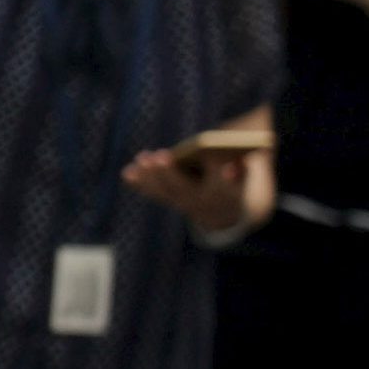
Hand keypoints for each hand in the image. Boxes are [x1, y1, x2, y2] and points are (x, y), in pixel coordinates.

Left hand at [120, 141, 249, 227]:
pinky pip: (154, 193)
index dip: (227, 175)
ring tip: (142, 158)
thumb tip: (232, 166)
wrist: (222, 213)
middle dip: (171, 172)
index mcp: (224, 194)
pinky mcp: (170, 202)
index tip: (224, 166)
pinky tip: (128, 173)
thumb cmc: (232, 183)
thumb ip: (239, 169)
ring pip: (165, 192)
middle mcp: (202, 203)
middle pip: (185, 189)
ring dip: (150, 175)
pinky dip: (140, 183)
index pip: (226, 184)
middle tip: (160, 155)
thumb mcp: (240, 175)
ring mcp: (183, 204)